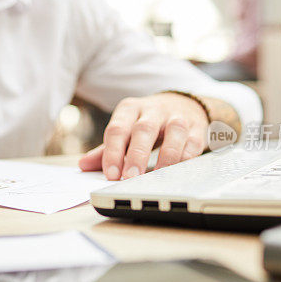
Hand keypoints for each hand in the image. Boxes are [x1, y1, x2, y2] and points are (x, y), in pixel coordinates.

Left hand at [79, 92, 208, 179]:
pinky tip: (178, 171)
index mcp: (130, 109)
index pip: (117, 129)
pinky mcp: (197, 127)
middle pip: (143, 129)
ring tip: (157, 176)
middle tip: (130, 177)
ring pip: (174, 132)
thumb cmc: (147, 121)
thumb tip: (83, 165)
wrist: (183, 104)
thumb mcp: (125, 128)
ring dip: (165, 157)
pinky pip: (194, 142)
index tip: (110, 174)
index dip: (112, 153)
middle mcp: (153, 110)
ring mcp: (177, 117)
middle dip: (136, 155)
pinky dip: (186, 157)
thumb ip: (106, 148)